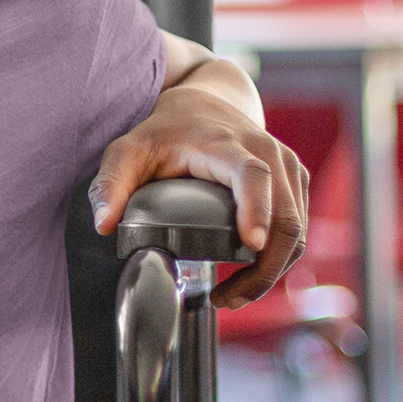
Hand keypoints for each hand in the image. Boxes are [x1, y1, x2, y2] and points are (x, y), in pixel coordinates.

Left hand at [88, 83, 307, 308]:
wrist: (206, 102)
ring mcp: (287, 167)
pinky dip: (281, 259)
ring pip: (298, 230)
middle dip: (264, 268)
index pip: (253, 175)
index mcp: (226, 144)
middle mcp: (267, 152)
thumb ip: (111, 184)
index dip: (256, 209)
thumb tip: (103, 225)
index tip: (252, 244)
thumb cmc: (165, 131)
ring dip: (273, 271)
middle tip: (227, 298)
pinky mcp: (295, 181)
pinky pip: (299, 228)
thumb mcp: (128, 150)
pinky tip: (250, 277)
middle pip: (285, 216)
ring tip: (234, 296)